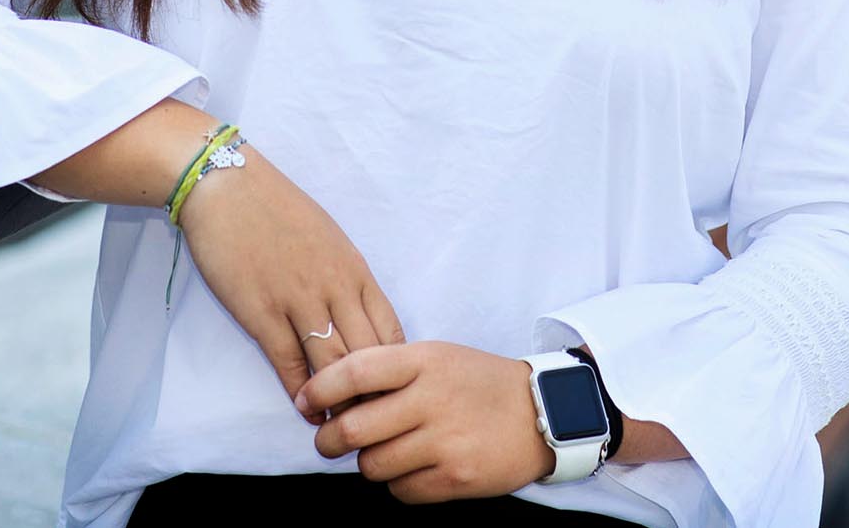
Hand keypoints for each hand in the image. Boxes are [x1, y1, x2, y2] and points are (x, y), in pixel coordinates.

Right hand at [171, 140, 406, 424]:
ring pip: (334, 368)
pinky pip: (289, 363)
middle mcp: (335, 289)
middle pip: (369, 359)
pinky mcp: (261, 312)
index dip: (396, 372)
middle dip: (376, 396)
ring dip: (341, 403)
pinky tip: (305, 407)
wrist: (223, 184)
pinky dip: (301, 391)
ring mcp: (298, 301)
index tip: (392, 394)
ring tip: (343, 428)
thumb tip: (359, 315)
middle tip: (375, 424)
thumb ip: (347, 276)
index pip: (392, 334)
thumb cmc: (276, 206)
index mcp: (355, 270)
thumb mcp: (328, 236)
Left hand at [298, 341, 558, 501]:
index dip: (319, 389)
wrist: (543, 413)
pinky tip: (409, 470)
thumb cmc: (476, 381)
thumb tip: (333, 397)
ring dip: (367, 464)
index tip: (305, 402)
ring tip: (378, 454)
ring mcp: (446, 441)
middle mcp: (431, 400)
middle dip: (327, 441)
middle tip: (325, 443)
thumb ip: (388, 370)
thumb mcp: (434, 357)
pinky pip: (403, 491)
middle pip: (353, 428)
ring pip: (374, 465)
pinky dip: (397, 485)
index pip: (353, 372)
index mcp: (421, 361)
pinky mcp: (458, 477)